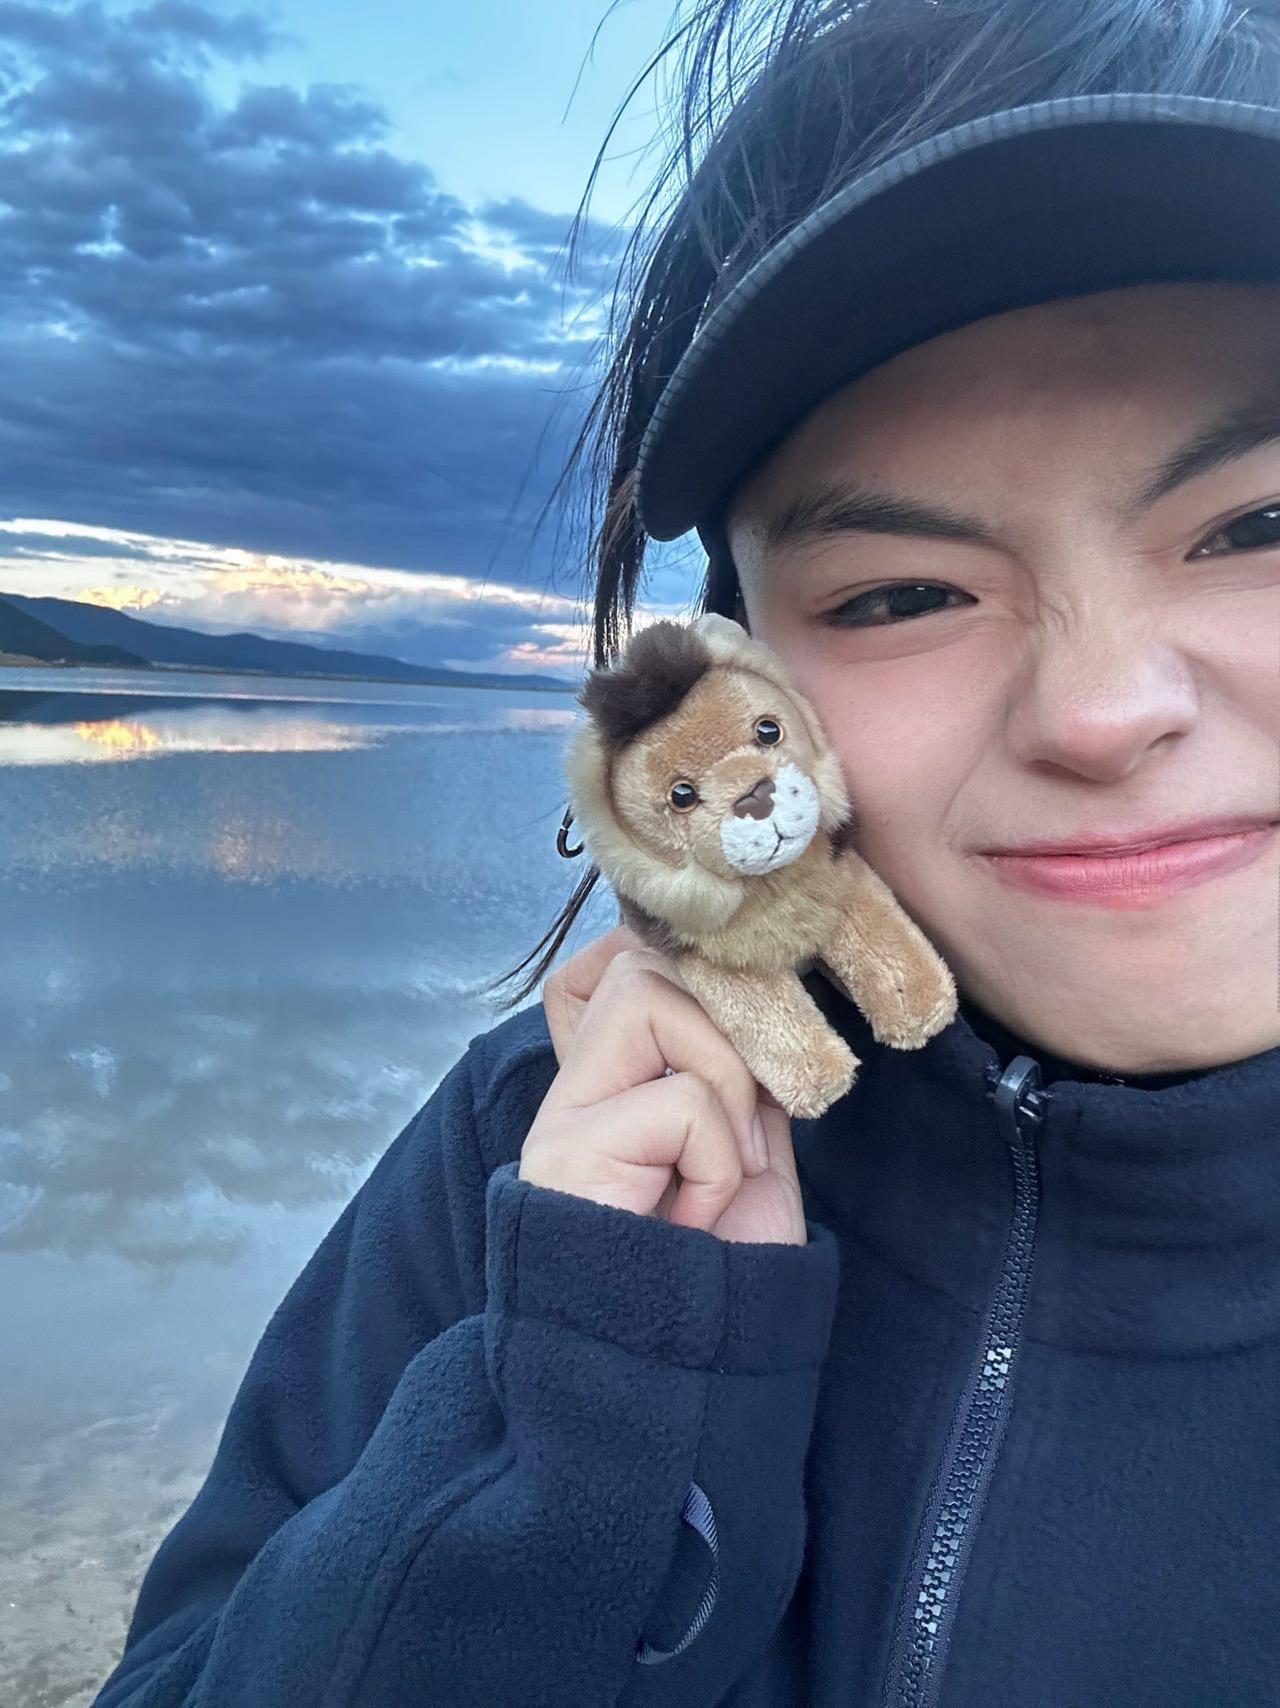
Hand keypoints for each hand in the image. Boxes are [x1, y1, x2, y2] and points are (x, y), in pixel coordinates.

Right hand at [519, 925, 807, 1244]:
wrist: (686, 1377)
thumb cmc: (719, 1273)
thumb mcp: (743, 1148)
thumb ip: (735, 1073)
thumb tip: (754, 994)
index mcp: (612, 1082)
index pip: (615, 961)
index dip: (678, 967)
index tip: (737, 1023)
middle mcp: (577, 1086)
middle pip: (641, 963)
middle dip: (727, 1030)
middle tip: (746, 1124)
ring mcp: (566, 1114)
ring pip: (654, 997)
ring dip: (723, 1085)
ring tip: (719, 1170)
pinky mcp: (570, 1148)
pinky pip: (684, 1099)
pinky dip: (719, 1159)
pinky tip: (698, 1217)